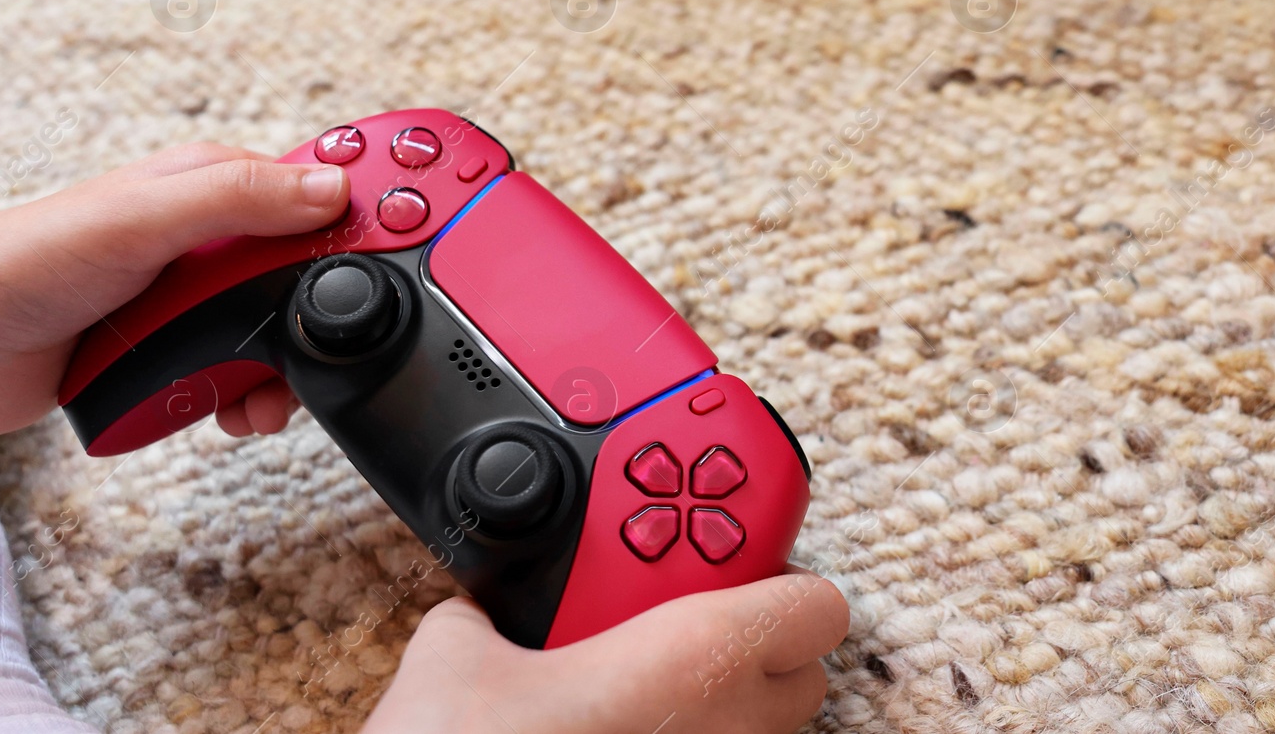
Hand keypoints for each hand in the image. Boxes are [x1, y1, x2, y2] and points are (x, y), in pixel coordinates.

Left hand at [0, 143, 350, 437]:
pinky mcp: (183, 353)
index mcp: (214, 186)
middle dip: (335, 309)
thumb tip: (331, 190)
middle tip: (346, 338)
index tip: (429, 230)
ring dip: (289, 370)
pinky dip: (251, 399)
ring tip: (264, 396)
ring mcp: (200, 300)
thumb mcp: (140, 219)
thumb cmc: (22, 265)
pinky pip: (248, 375)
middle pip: (318, 268)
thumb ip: (238, 199)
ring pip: (288, 331)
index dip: (378, 199)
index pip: (321, 182)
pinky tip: (231, 411)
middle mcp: (214, 240)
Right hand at [363, 569, 848, 733]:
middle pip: (796, 667)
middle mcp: (730, 728)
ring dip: (717, 692)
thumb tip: (484, 604)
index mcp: (704, 657)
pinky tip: (618, 724)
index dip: (775, 573)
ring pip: (758, 724)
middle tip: (671, 617)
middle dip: (750, 632)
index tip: (726, 557)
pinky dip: (681, 733)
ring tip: (635, 676)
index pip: (815, 604)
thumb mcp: (459, 657)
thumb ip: (494, 607)